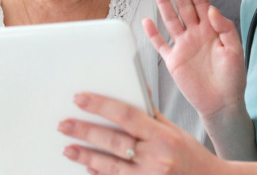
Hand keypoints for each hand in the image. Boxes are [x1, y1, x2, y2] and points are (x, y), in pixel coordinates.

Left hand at [59, 93, 224, 174]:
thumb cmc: (192, 157)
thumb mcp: (175, 131)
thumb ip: (152, 113)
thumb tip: (136, 89)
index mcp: (164, 137)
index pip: (127, 115)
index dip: (101, 105)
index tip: (80, 98)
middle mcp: (156, 158)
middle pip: (113, 142)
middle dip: (85, 131)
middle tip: (64, 124)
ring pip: (110, 166)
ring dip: (86, 156)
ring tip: (68, 148)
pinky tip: (88, 169)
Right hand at [143, 0, 245, 118]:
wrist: (222, 104)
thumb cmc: (233, 78)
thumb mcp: (235, 50)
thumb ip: (225, 28)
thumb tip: (210, 9)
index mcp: (211, 29)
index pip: (200, 1)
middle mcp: (196, 34)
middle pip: (183, 5)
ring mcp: (183, 46)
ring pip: (170, 19)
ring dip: (163, 3)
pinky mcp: (174, 61)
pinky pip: (161, 44)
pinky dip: (153, 34)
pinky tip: (146, 20)